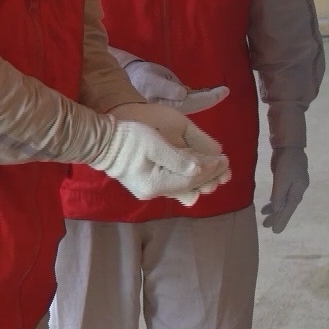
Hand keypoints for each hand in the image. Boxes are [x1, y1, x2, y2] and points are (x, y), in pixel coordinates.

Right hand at [91, 102, 230, 205]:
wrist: (100, 140)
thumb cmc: (127, 136)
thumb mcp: (153, 143)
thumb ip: (177, 158)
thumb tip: (199, 169)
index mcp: (155, 183)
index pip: (191, 178)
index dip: (210, 169)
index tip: (226, 160)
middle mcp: (153, 191)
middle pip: (188, 185)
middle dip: (210, 175)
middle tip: (227, 167)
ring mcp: (149, 189)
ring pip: (182, 186)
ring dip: (201, 178)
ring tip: (218, 171)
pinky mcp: (147, 184)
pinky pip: (174, 183)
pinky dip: (188, 177)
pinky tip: (198, 172)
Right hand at [123, 57, 229, 114]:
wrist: (129, 80)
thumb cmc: (141, 79)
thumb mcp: (151, 81)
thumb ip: (166, 88)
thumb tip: (182, 94)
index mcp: (169, 108)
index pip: (195, 103)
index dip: (210, 97)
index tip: (224, 90)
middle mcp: (174, 112)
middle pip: (197, 106)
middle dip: (211, 99)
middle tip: (225, 90)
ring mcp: (174, 109)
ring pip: (195, 105)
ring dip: (208, 99)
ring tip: (220, 90)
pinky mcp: (174, 104)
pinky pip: (191, 101)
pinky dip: (201, 97)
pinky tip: (210, 92)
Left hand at [261, 146, 308, 233]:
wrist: (289, 145)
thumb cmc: (287, 162)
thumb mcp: (282, 179)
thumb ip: (280, 195)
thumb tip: (278, 210)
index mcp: (298, 191)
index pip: (289, 209)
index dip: (282, 220)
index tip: (275, 231)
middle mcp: (297, 190)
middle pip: (287, 207)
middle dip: (278, 217)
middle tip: (268, 228)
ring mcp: (292, 185)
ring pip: (283, 201)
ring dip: (275, 210)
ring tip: (265, 219)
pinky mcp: (286, 180)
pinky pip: (280, 195)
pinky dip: (275, 201)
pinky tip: (269, 206)